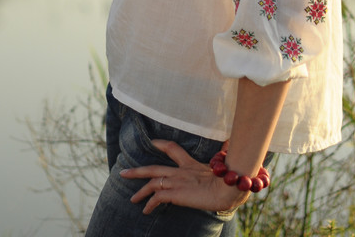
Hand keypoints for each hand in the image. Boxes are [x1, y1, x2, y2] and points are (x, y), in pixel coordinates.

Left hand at [119, 139, 248, 214]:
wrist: (228, 187)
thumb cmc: (230, 180)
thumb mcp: (223, 170)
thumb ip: (221, 164)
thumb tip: (229, 153)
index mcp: (191, 164)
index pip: (173, 149)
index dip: (162, 145)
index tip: (153, 143)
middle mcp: (181, 171)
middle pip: (154, 168)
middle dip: (137, 171)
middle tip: (123, 173)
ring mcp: (177, 182)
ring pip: (152, 182)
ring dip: (140, 191)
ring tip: (132, 200)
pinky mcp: (176, 193)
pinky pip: (157, 198)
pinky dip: (150, 204)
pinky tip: (146, 211)